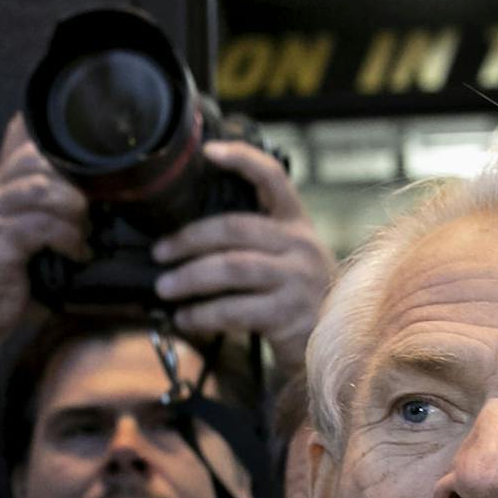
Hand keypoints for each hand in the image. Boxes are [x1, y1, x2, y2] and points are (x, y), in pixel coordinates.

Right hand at [0, 113, 92, 340]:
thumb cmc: (10, 272)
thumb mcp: (30, 232)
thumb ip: (51, 208)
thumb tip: (96, 195)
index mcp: (2, 184)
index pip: (22, 139)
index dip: (58, 142)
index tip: (91, 162)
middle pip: (37, 160)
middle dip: (74, 182)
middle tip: (90, 212)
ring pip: (41, 190)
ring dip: (73, 211)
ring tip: (84, 232)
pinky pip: (39, 227)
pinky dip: (67, 239)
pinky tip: (76, 253)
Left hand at [151, 141, 332, 359]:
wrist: (337, 346)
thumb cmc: (299, 300)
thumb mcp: (289, 261)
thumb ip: (254, 243)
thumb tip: (189, 240)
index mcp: (297, 224)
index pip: (273, 179)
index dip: (243, 160)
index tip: (209, 152)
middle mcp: (301, 245)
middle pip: (236, 227)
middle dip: (190, 239)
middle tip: (160, 252)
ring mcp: (298, 279)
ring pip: (232, 268)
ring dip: (191, 277)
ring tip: (165, 287)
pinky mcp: (290, 313)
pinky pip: (236, 309)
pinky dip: (204, 314)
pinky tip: (186, 318)